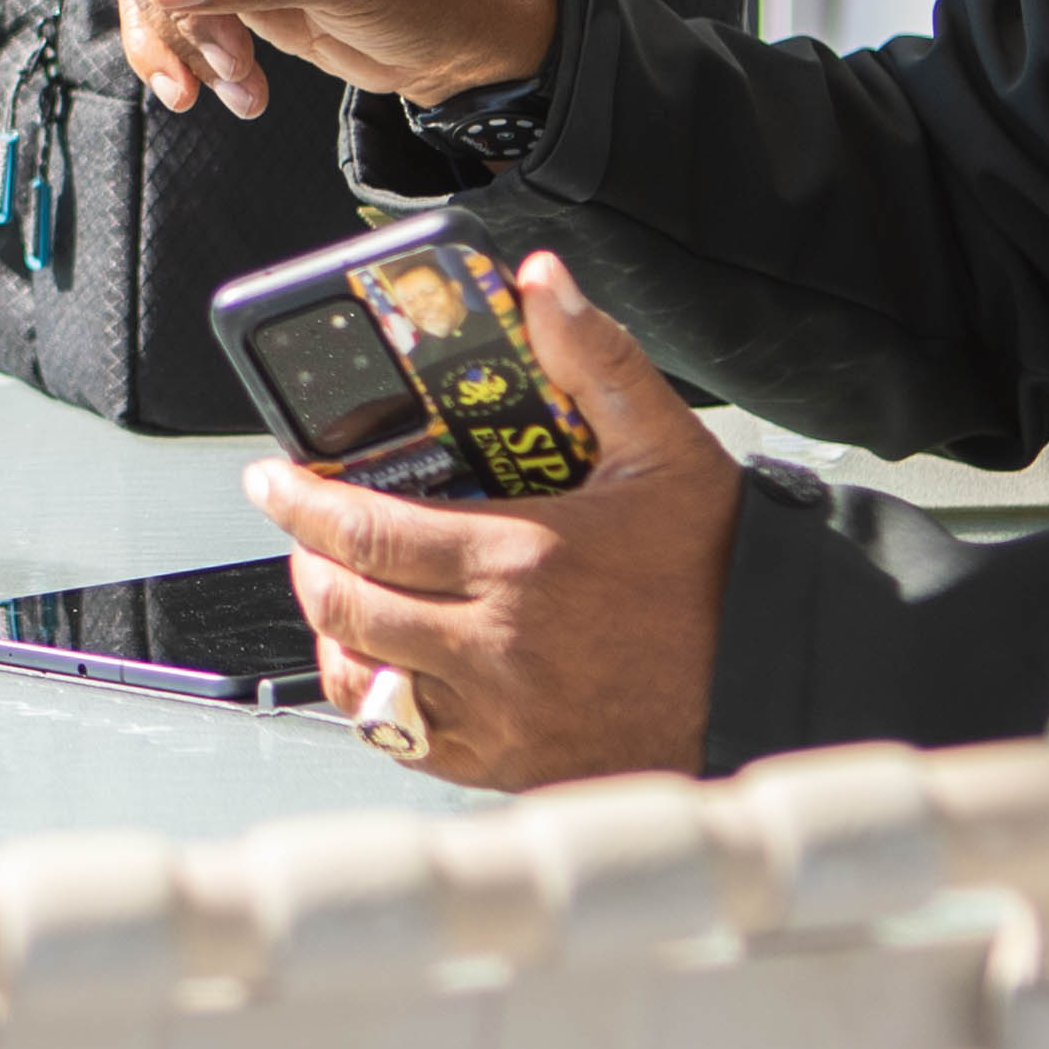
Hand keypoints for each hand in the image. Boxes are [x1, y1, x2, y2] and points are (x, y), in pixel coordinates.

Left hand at [243, 254, 729, 788]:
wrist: (775, 674)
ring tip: (343, 598)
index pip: (364, 532)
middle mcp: (497, 647)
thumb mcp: (666, 448)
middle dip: (307, 565)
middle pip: (345, 607)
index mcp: (521, 561)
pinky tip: (391, 664)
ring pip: (362, 682)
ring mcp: (499, 716)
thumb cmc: (722, 570)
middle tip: (308, 537)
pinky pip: (405, 742)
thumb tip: (542, 282)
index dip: (299, 504)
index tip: (273, 482)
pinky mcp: (511, 765)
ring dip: (334, 635)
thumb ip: (594, 358)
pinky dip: (379, 702)